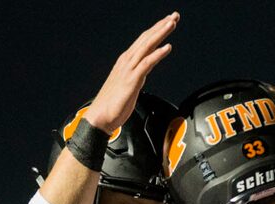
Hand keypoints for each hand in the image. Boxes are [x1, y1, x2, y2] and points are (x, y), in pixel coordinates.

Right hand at [86, 12, 179, 132]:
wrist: (99, 117)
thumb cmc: (112, 105)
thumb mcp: (127, 85)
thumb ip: (136, 75)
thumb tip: (143, 72)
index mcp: (126, 62)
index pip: (144, 41)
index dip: (156, 30)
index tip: (167, 22)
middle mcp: (127, 61)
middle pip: (146, 39)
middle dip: (161, 26)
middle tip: (174, 16)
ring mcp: (129, 69)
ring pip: (147, 46)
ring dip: (160, 33)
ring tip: (172, 23)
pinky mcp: (132, 80)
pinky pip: (147, 63)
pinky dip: (158, 54)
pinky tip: (167, 47)